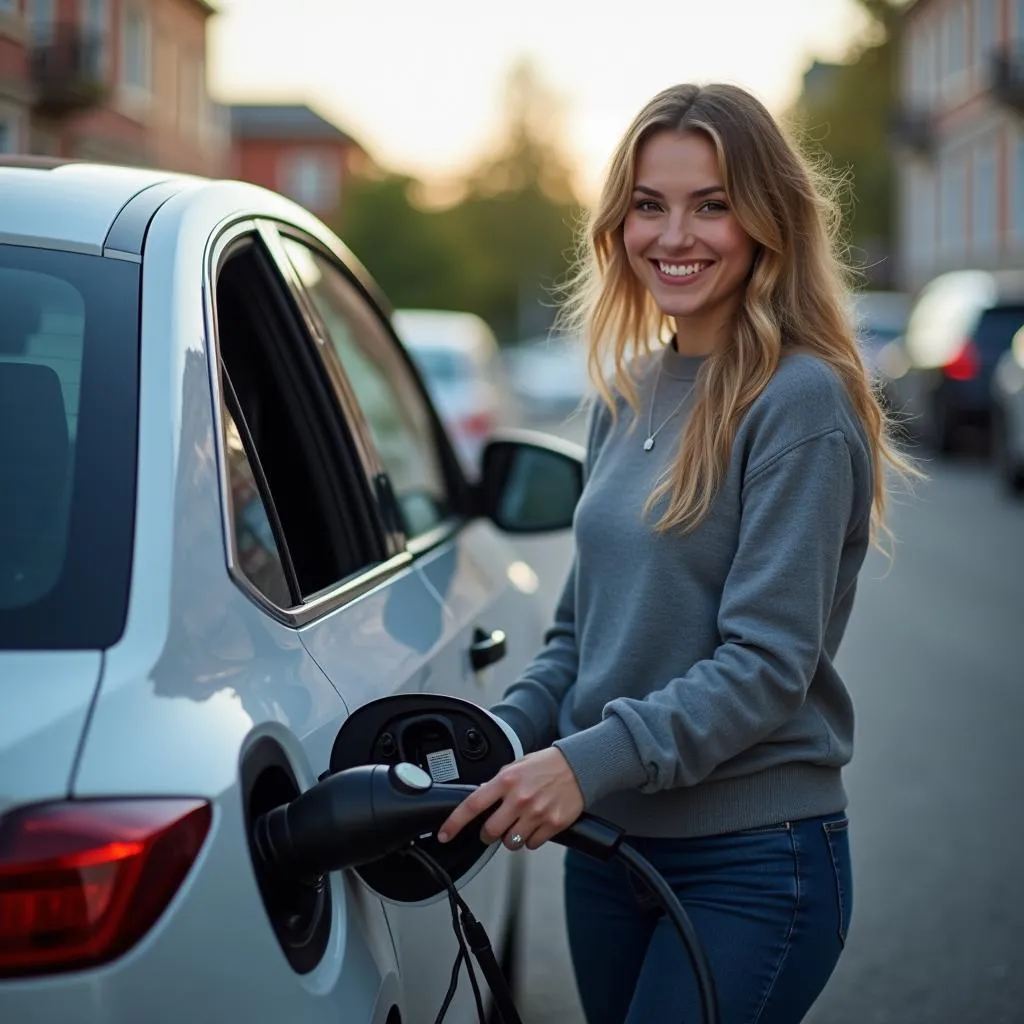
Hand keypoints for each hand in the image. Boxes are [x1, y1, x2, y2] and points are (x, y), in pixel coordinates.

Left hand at [437, 748, 583, 851]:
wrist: (579, 766)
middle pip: (490, 832)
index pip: (473, 804)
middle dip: (488, 834)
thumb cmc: (546, 765)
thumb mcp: (517, 765)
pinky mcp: (552, 824)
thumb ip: (498, 783)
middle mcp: (519, 798)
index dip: (455, 822)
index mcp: (506, 780)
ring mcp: (536, 813)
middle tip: (494, 828)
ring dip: (511, 838)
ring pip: (511, 842)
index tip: (445, 834)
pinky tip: (536, 825)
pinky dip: (530, 840)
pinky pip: (531, 845)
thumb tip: (480, 797)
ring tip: (520, 824)